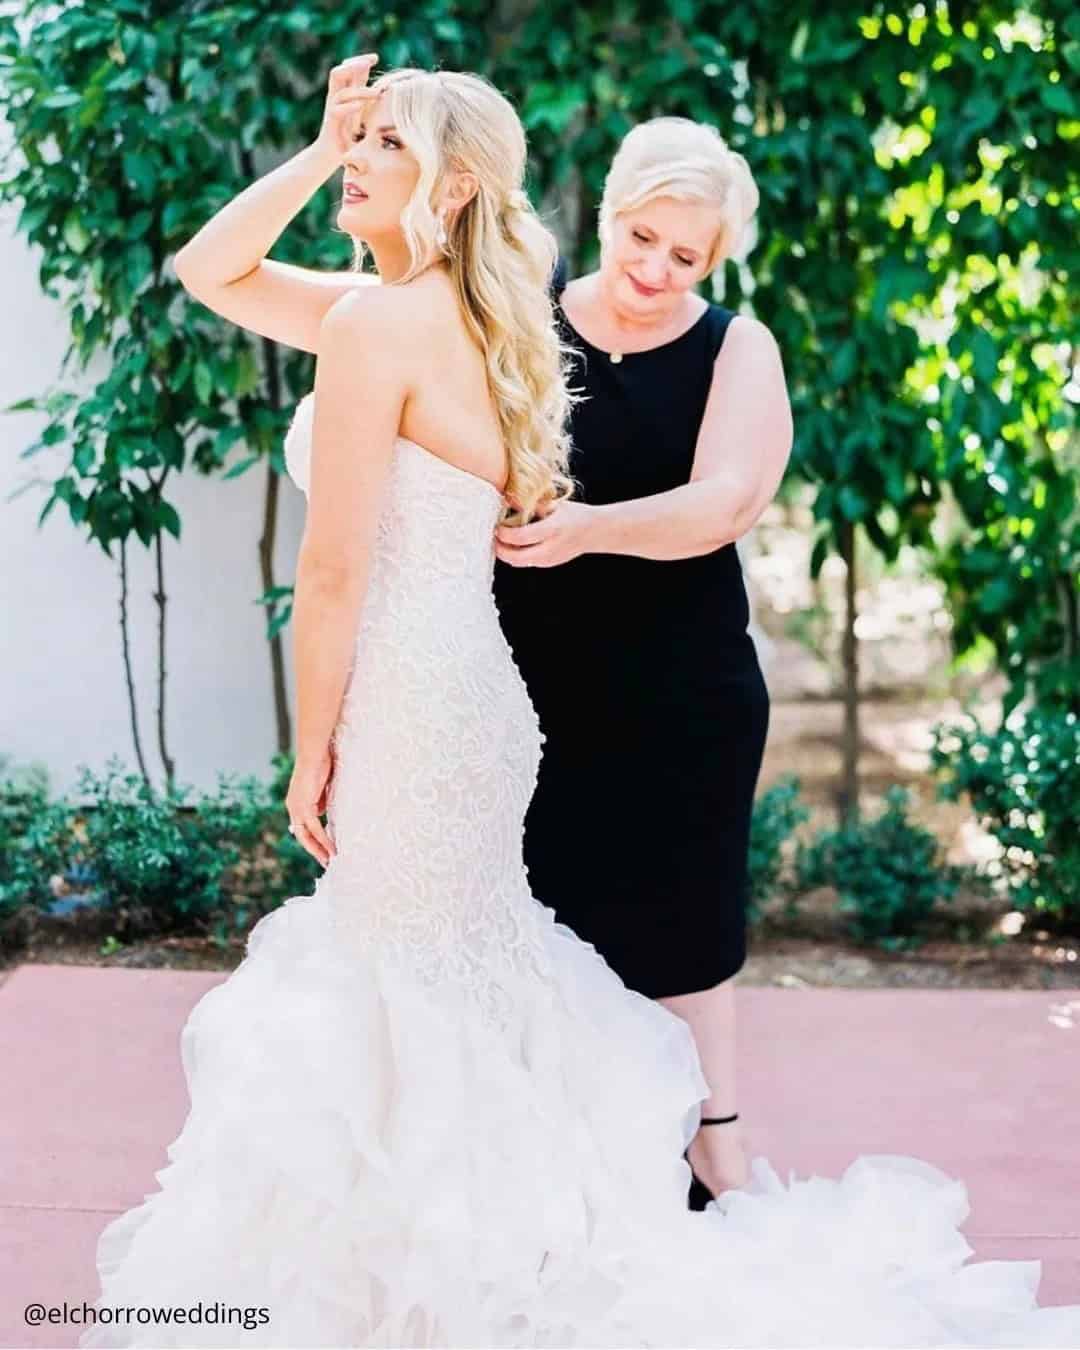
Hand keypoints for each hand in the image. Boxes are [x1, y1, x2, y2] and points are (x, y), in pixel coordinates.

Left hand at [286, 743, 336, 867]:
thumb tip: (322, 813)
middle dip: (314, 850)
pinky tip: (332, 849)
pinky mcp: (304, 806)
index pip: (302, 826)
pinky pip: (315, 829)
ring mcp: (296, 807)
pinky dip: (323, 840)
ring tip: (330, 860)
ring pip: (306, 836)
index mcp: (295, 802)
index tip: (323, 848)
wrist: (315, 752)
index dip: (312, 839)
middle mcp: (293, 807)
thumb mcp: (321, 786)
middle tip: (326, 861)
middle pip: (301, 836)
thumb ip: (320, 801)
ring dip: (319, 849)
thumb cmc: (320, 763)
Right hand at [312, 54, 379, 162]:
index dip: (359, 60)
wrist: (332, 154)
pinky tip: (362, 106)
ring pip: (341, 91)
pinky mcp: (330, 123)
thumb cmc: (349, 134)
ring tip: (377, 93)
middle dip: (353, 65)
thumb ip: (366, 98)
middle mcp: (334, 97)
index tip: (375, 58)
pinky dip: (350, 106)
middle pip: (338, 72)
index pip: (347, 69)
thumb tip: (381, 86)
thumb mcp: (361, 113)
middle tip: (369, 63)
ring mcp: (331, 109)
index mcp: (342, 93)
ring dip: (360, 90)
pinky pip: (337, 110)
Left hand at [493, 498, 596, 567]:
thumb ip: (531, 505)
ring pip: (518, 562)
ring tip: (500, 540)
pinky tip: (512, 544)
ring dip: (506, 553)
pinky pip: (526, 562)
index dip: (503, 533)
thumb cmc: (573, 515)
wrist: (593, 532)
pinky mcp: (548, 564)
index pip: (520, 537)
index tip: (496, 526)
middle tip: (493, 537)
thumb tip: (508, 499)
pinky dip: (515, 555)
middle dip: (499, 549)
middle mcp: (550, 547)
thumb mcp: (554, 505)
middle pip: (515, 557)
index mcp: (552, 529)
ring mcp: (549, 559)